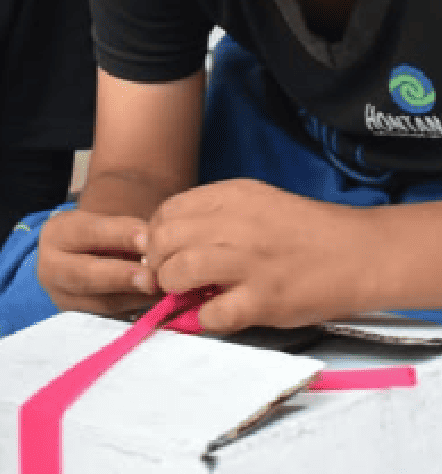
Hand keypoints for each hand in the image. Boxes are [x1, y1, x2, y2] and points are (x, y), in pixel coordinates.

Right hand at [37, 208, 156, 315]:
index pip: (88, 233)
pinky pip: (113, 319)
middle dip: (121, 277)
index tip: (147, 238)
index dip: (119, 236)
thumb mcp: (105, 223)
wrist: (81, 259)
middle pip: (86, 276)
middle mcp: (53, 269)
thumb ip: (126, 231)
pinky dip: (138, 309)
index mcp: (57, 234)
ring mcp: (65, 300)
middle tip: (150, 278)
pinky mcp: (82, 321)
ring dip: (135, 297)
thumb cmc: (100, 235)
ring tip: (162, 289)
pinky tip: (159, 302)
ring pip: (102, 303)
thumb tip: (152, 244)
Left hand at [140, 179, 376, 332]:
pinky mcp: (264, 300)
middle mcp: (236, 224)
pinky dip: (203, 319)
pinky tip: (215, 313)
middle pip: (165, 239)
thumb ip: (215, 215)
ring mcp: (249, 263)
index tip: (164, 250)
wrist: (357, 252)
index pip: (168, 210)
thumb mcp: (257, 202)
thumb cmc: (303, 229)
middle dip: (157, 262)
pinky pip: (211, 314)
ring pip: (180, 271)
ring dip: (173, 287)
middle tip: (168, 276)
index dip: (157, 234)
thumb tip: (168, 239)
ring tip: (186, 294)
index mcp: (233, 195)